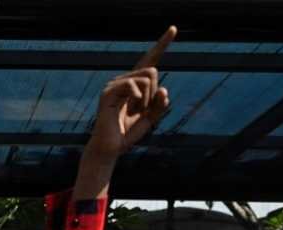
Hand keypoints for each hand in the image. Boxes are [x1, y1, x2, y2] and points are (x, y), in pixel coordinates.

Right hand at [86, 26, 175, 159]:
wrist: (111, 148)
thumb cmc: (128, 134)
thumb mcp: (151, 118)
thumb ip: (160, 104)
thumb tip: (164, 89)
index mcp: (135, 84)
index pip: (150, 60)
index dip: (162, 44)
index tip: (174, 29)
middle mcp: (124, 80)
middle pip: (152, 70)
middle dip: (154, 93)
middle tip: (142, 110)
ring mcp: (115, 85)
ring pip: (146, 76)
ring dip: (147, 98)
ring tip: (135, 112)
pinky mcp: (109, 92)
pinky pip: (133, 84)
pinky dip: (138, 97)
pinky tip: (131, 107)